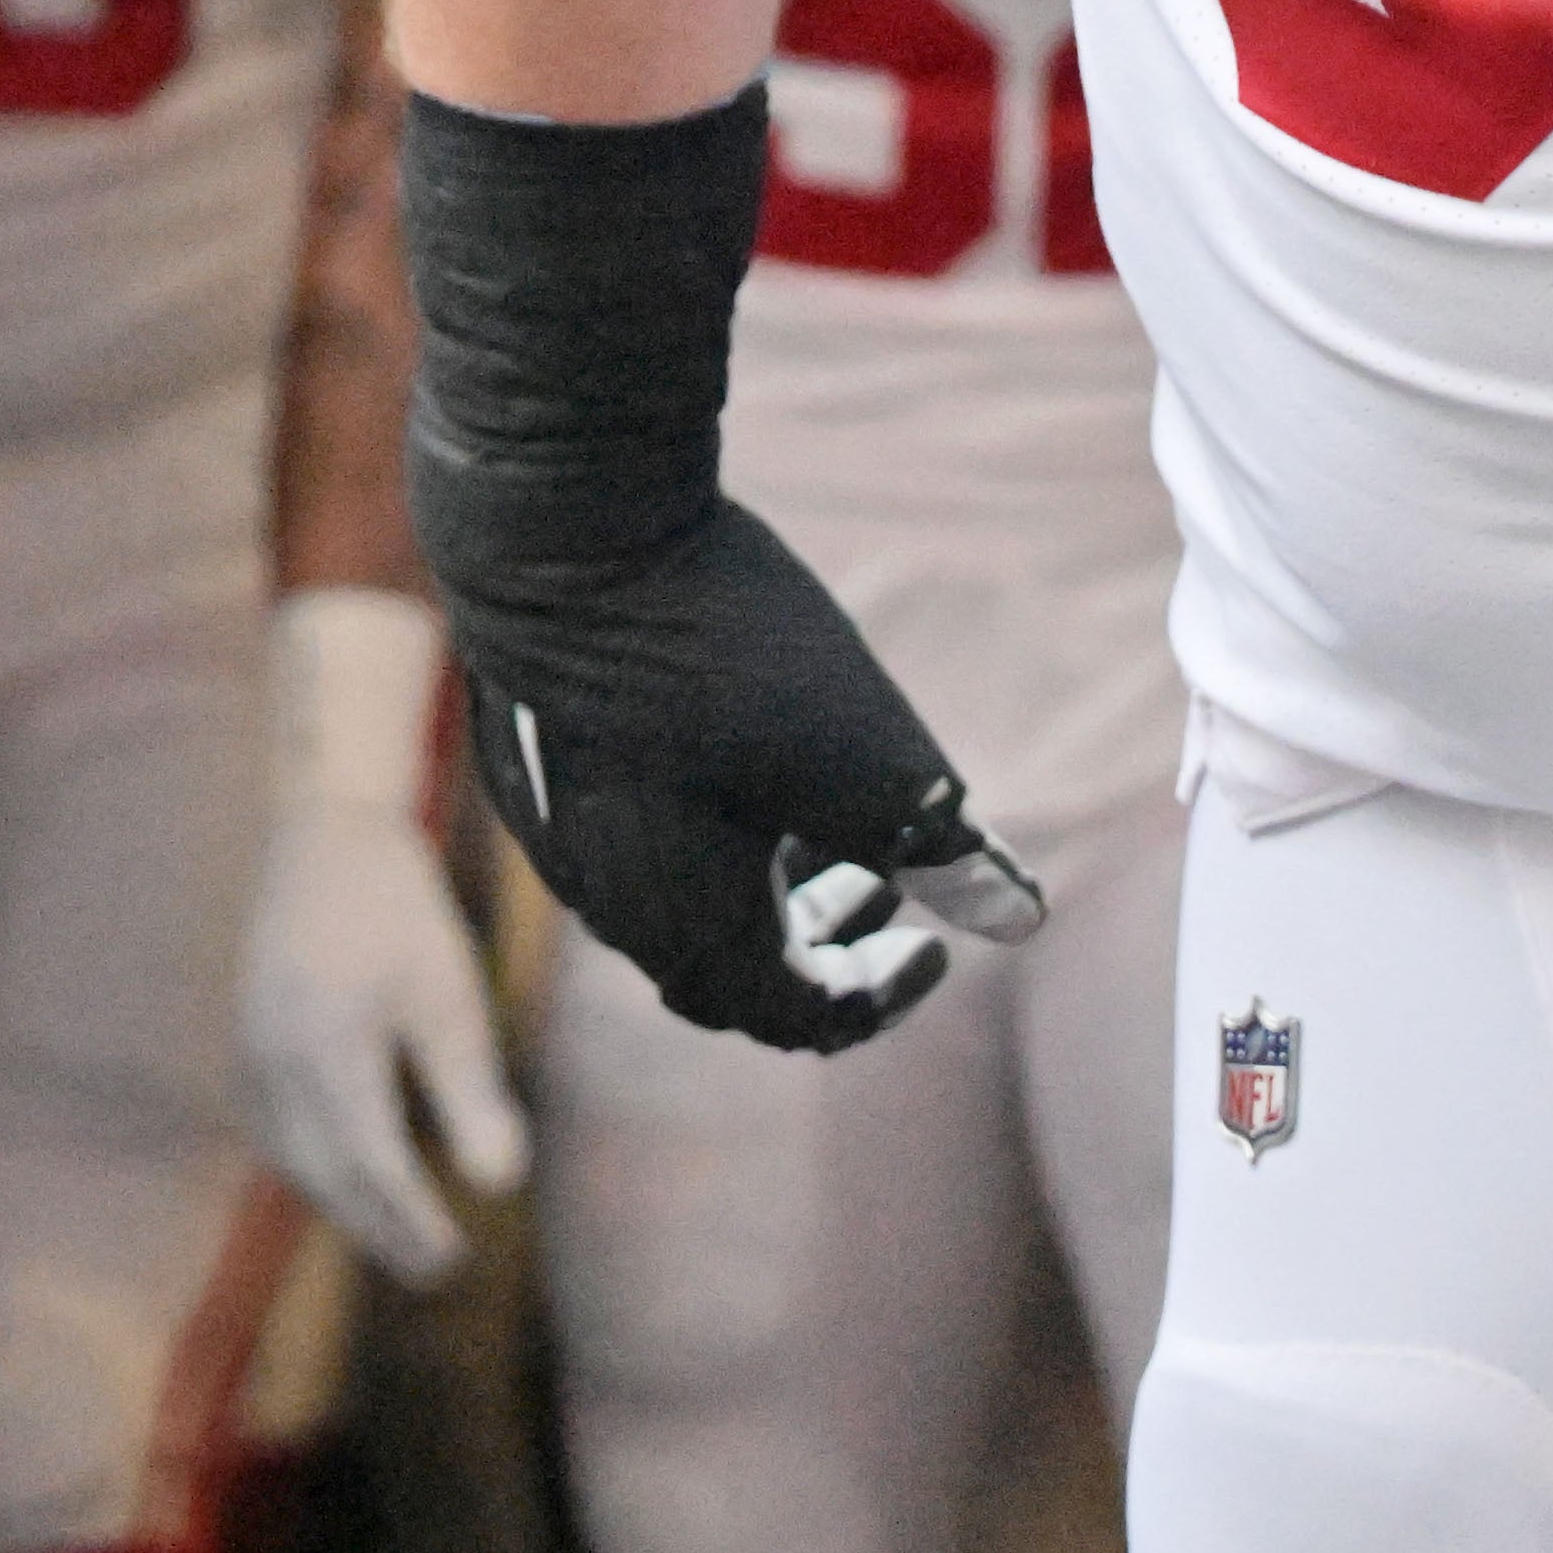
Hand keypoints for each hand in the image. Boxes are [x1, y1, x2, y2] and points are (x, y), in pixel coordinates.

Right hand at [245, 588, 531, 1281]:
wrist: (326, 835)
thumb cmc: (401, 910)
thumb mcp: (450, 993)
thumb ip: (471, 1090)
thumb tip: (503, 1185)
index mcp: (327, 1049)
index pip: (370, 1165)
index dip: (410, 1221)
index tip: (455, 1258)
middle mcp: (274, 1062)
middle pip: (326, 1175)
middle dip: (379, 1229)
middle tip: (435, 1268)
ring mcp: (250, 1054)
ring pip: (295, 1159)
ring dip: (345, 1203)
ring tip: (401, 1235)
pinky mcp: (247, 1044)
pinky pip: (277, 1129)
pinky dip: (317, 1164)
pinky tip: (352, 1176)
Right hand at [446, 496, 1033, 1055]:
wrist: (559, 537)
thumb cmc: (723, 657)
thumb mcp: (865, 758)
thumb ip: (938, 848)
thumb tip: (1019, 918)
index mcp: (692, 928)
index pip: (799, 1016)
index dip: (878, 995)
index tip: (936, 945)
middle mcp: (610, 904)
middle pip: (731, 970)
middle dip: (822, 939)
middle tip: (887, 885)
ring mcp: (559, 834)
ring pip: (675, 899)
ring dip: (763, 880)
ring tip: (825, 816)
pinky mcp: (533, 763)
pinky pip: (629, 835)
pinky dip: (703, 828)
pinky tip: (739, 746)